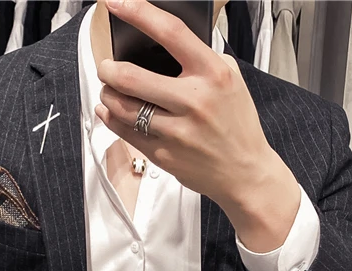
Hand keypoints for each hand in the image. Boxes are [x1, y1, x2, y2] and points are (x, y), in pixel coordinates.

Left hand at [95, 0, 299, 249]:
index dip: (138, 13)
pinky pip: (126, 133)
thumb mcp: (231, 80)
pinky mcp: (165, 155)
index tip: (115, 2)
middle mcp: (194, 101)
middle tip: (105, 66)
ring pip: (123, 107)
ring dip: (108, 95)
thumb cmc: (237, 124)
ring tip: (108, 89)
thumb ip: (201, 59)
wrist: (245, 172)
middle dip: (109, 69)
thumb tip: (162, 40)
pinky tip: (109, 110)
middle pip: (132, 77)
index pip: (170, 33)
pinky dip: (111, 118)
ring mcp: (178, 131)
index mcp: (213, 74)